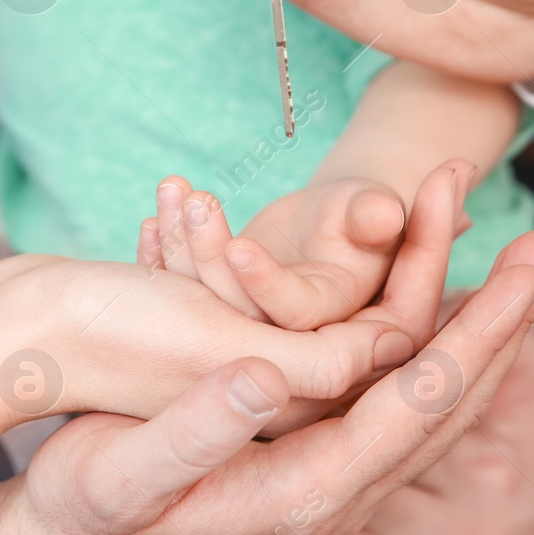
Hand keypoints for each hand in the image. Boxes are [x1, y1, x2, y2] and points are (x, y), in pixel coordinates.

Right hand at [5, 231, 533, 534]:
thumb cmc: (89, 504)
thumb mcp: (125, 471)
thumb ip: (197, 431)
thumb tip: (267, 372)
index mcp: (308, 493)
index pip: (420, 404)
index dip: (478, 334)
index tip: (523, 271)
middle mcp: (338, 489)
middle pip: (447, 401)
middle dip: (499, 322)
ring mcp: (333, 474)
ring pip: (428, 397)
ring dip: (472, 327)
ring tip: (508, 260)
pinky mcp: (316, 455)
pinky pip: (396, 397)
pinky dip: (429, 340)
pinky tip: (443, 301)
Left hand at [138, 161, 474, 330]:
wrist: (339, 230)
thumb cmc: (363, 212)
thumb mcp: (374, 209)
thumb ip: (374, 217)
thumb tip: (382, 214)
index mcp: (337, 327)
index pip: (296, 315)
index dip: (265, 282)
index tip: (237, 245)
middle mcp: (290, 346)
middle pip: (240, 310)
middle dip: (211, 252)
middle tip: (195, 200)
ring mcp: (250, 339)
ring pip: (205, 300)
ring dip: (183, 245)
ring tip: (174, 188)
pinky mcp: (220, 325)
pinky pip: (184, 298)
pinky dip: (164, 259)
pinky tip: (151, 220)